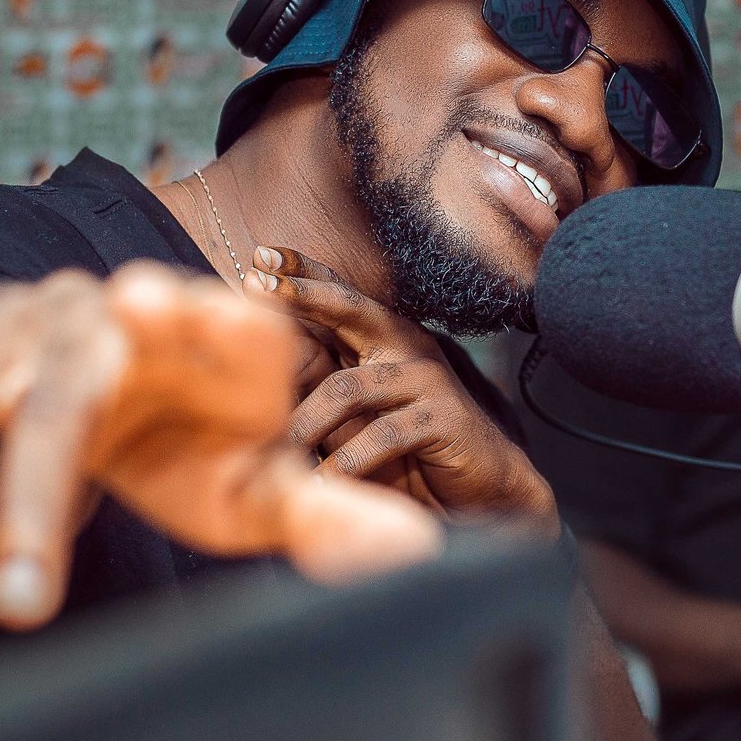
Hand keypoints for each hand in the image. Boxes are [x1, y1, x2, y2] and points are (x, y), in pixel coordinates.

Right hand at [0, 264, 441, 629]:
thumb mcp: (248, 482)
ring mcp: (42, 328)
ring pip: (11, 400)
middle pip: (92, 386)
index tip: (237, 332)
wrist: (65, 380)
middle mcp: (127, 315)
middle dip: (69, 464)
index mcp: (221, 339)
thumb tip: (417, 556)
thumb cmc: (179, 439)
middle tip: (72, 530)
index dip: (227, 327)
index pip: (238, 330)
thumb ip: (320, 512)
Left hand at [248, 246, 556, 522]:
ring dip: (306, 422)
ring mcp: (427, 379)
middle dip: (302, 294)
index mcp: (385, 339)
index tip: (259, 253)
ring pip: (348, 388)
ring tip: (275, 449)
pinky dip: (346, 463)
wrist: (483, 488)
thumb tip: (262, 370)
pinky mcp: (443, 417)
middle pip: (349, 309)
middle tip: (257, 283)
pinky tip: (322, 484)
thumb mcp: (357, 415)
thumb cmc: (409, 452)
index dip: (302, 271)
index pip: (340, 295)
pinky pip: (382, 434)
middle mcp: (406, 346)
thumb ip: (323, 386)